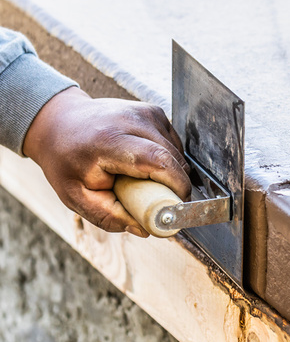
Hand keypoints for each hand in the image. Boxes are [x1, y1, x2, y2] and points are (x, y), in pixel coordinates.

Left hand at [23, 87, 190, 237]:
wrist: (58, 123)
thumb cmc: (66, 160)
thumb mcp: (76, 196)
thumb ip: (108, 217)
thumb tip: (145, 229)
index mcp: (109, 141)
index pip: (158, 161)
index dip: (176, 185)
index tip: (177, 205)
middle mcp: (131, 121)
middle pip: (173, 158)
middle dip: (175, 185)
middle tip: (161, 202)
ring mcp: (145, 113)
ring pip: (177, 152)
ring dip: (171, 172)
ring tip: (145, 180)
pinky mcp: (153, 112)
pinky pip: (174, 143)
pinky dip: (168, 159)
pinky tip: (146, 164)